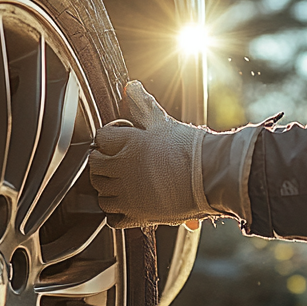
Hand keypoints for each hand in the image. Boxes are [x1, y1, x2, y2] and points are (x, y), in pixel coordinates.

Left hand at [89, 81, 214, 228]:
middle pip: (95, 165)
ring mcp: (127, 196)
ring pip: (100, 193)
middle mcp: (122, 171)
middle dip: (103, 161)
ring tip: (123, 181)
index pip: (100, 138)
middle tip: (119, 160)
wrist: (212, 177)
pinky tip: (127, 203)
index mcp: (127, 144)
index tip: (118, 140)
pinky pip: (111, 218)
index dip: (109, 138)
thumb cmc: (191, 149)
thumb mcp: (164, 122)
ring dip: (107, 187)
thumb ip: (143, 105)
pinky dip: (115, 212)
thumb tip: (131, 87)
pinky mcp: (137, 217)